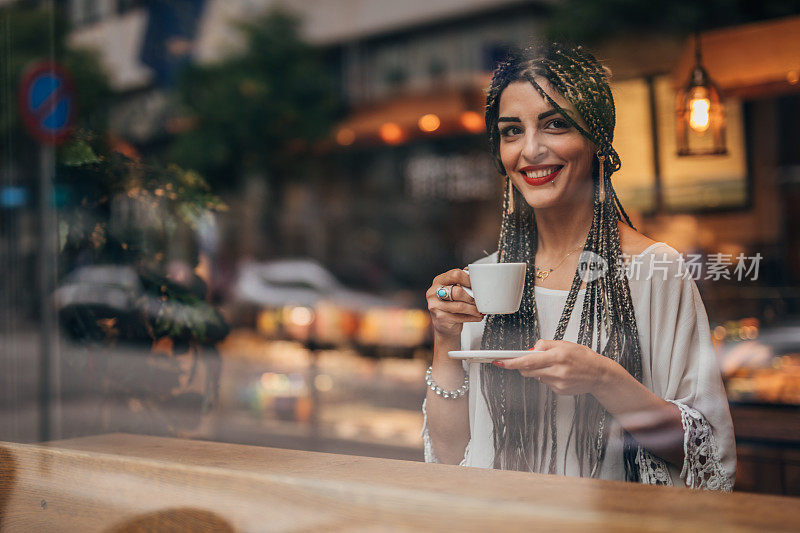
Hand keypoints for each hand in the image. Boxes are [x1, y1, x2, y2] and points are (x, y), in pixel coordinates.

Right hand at [426, 268, 483, 340]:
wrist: (441, 323)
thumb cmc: (449, 304)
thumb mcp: (452, 290)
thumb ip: (462, 282)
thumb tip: (477, 278)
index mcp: (439, 281)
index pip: (455, 275)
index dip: (468, 279)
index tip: (476, 285)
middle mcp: (434, 292)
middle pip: (457, 291)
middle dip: (471, 297)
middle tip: (479, 300)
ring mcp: (436, 306)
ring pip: (460, 306)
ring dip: (474, 309)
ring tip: (479, 310)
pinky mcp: (441, 318)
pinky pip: (460, 317)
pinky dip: (472, 317)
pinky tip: (476, 316)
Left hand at [495, 339, 611, 395]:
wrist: (599, 374)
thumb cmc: (583, 357)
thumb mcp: (564, 344)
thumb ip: (545, 345)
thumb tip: (530, 349)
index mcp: (557, 356)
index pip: (527, 360)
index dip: (511, 362)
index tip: (499, 361)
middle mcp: (557, 370)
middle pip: (528, 370)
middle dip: (523, 365)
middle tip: (528, 360)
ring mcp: (558, 383)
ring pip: (536, 377)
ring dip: (538, 370)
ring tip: (553, 365)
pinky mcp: (559, 391)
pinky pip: (545, 383)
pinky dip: (547, 377)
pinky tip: (560, 374)